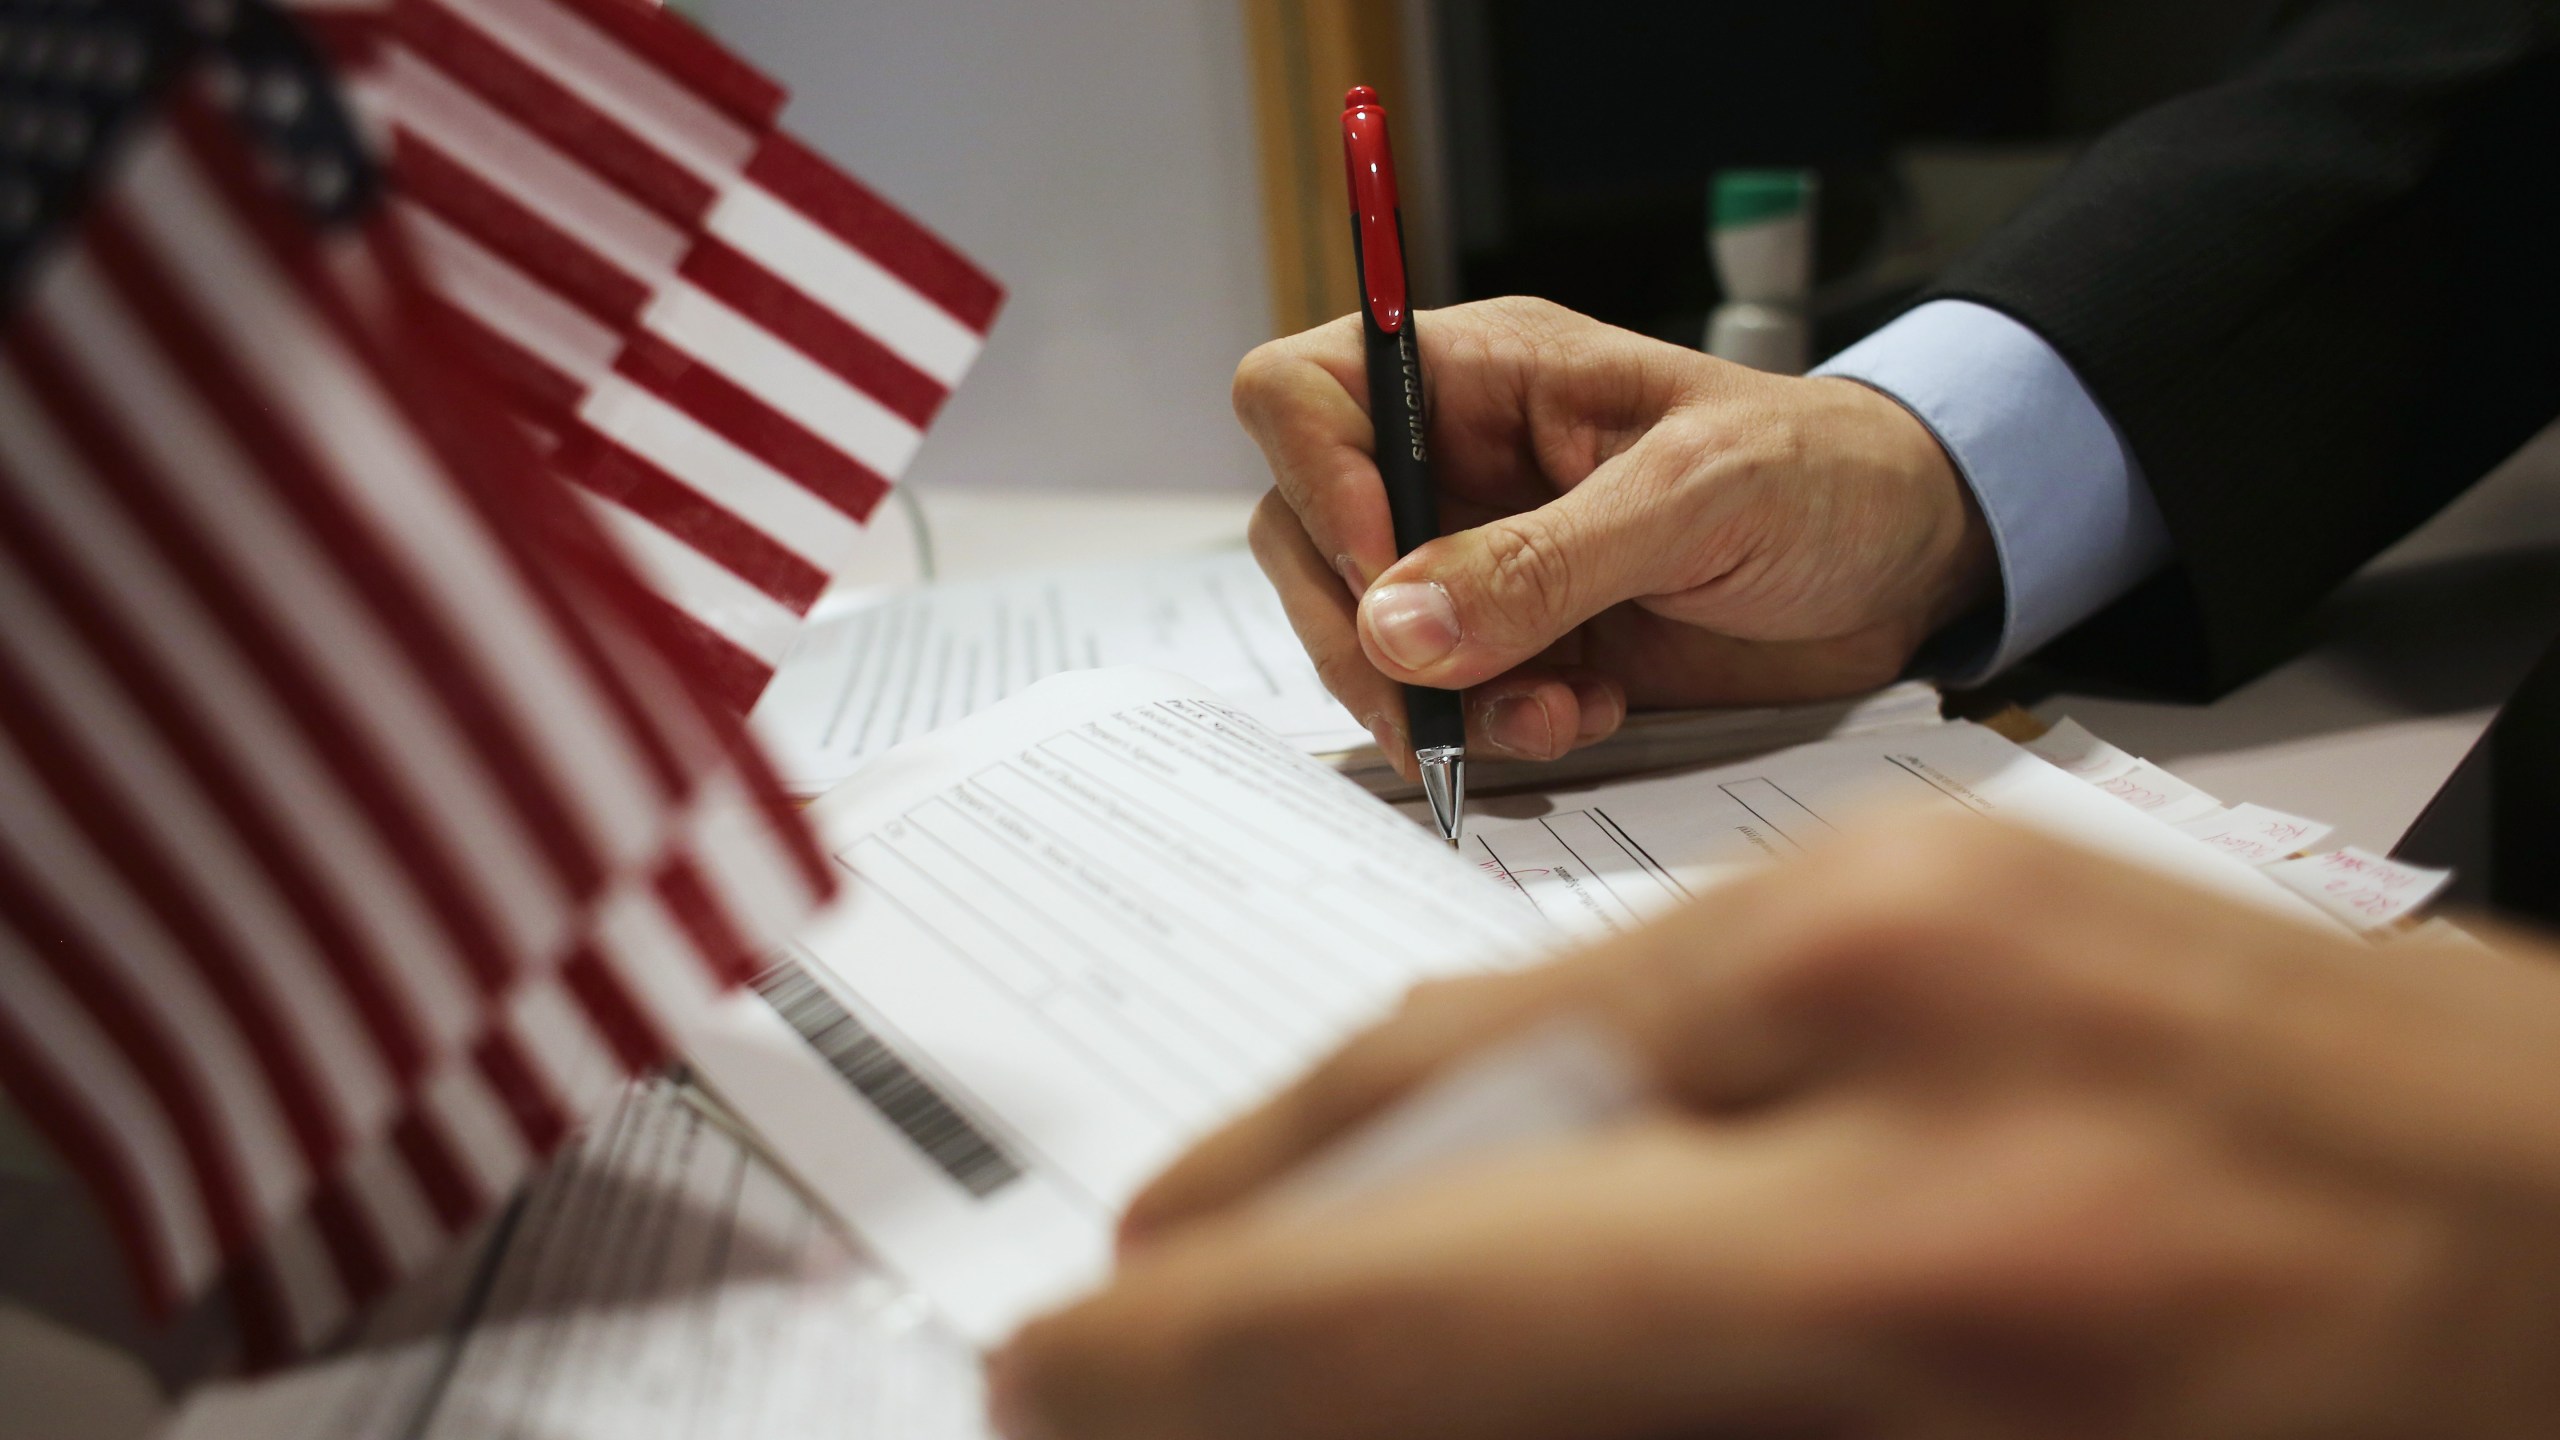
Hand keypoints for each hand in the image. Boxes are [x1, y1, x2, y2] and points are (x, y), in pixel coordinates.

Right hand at [992, 815, 2559, 1438]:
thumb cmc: (2399, 1415)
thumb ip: (1652, 1411)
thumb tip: (1435, 1398)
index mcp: (1935, 1253)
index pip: (1405, 1291)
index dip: (1184, 1356)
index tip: (1058, 1379)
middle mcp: (1907, 999)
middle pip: (1417, 1104)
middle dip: (1244, 1240)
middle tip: (1136, 1340)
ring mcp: (1933, 889)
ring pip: (1517, 1016)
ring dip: (1387, 1159)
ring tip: (1300, 1279)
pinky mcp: (1958, 861)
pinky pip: (1651, 979)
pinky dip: (1544, 1092)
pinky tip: (1516, 1186)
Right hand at [1236, 297, 1993, 776]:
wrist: (1910, 564)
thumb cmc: (1825, 477)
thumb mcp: (1694, 498)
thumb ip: (1542, 562)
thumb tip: (1394, 625)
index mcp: (1484, 374)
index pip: (1307, 391)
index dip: (1316, 480)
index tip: (1381, 576)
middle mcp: (1458, 460)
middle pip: (1307, 532)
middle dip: (1361, 631)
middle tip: (1437, 701)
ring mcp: (1478, 557)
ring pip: (1364, 632)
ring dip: (1435, 699)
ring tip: (1551, 716)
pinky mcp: (1518, 643)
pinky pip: (1444, 698)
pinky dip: (1493, 729)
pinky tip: (1582, 716)